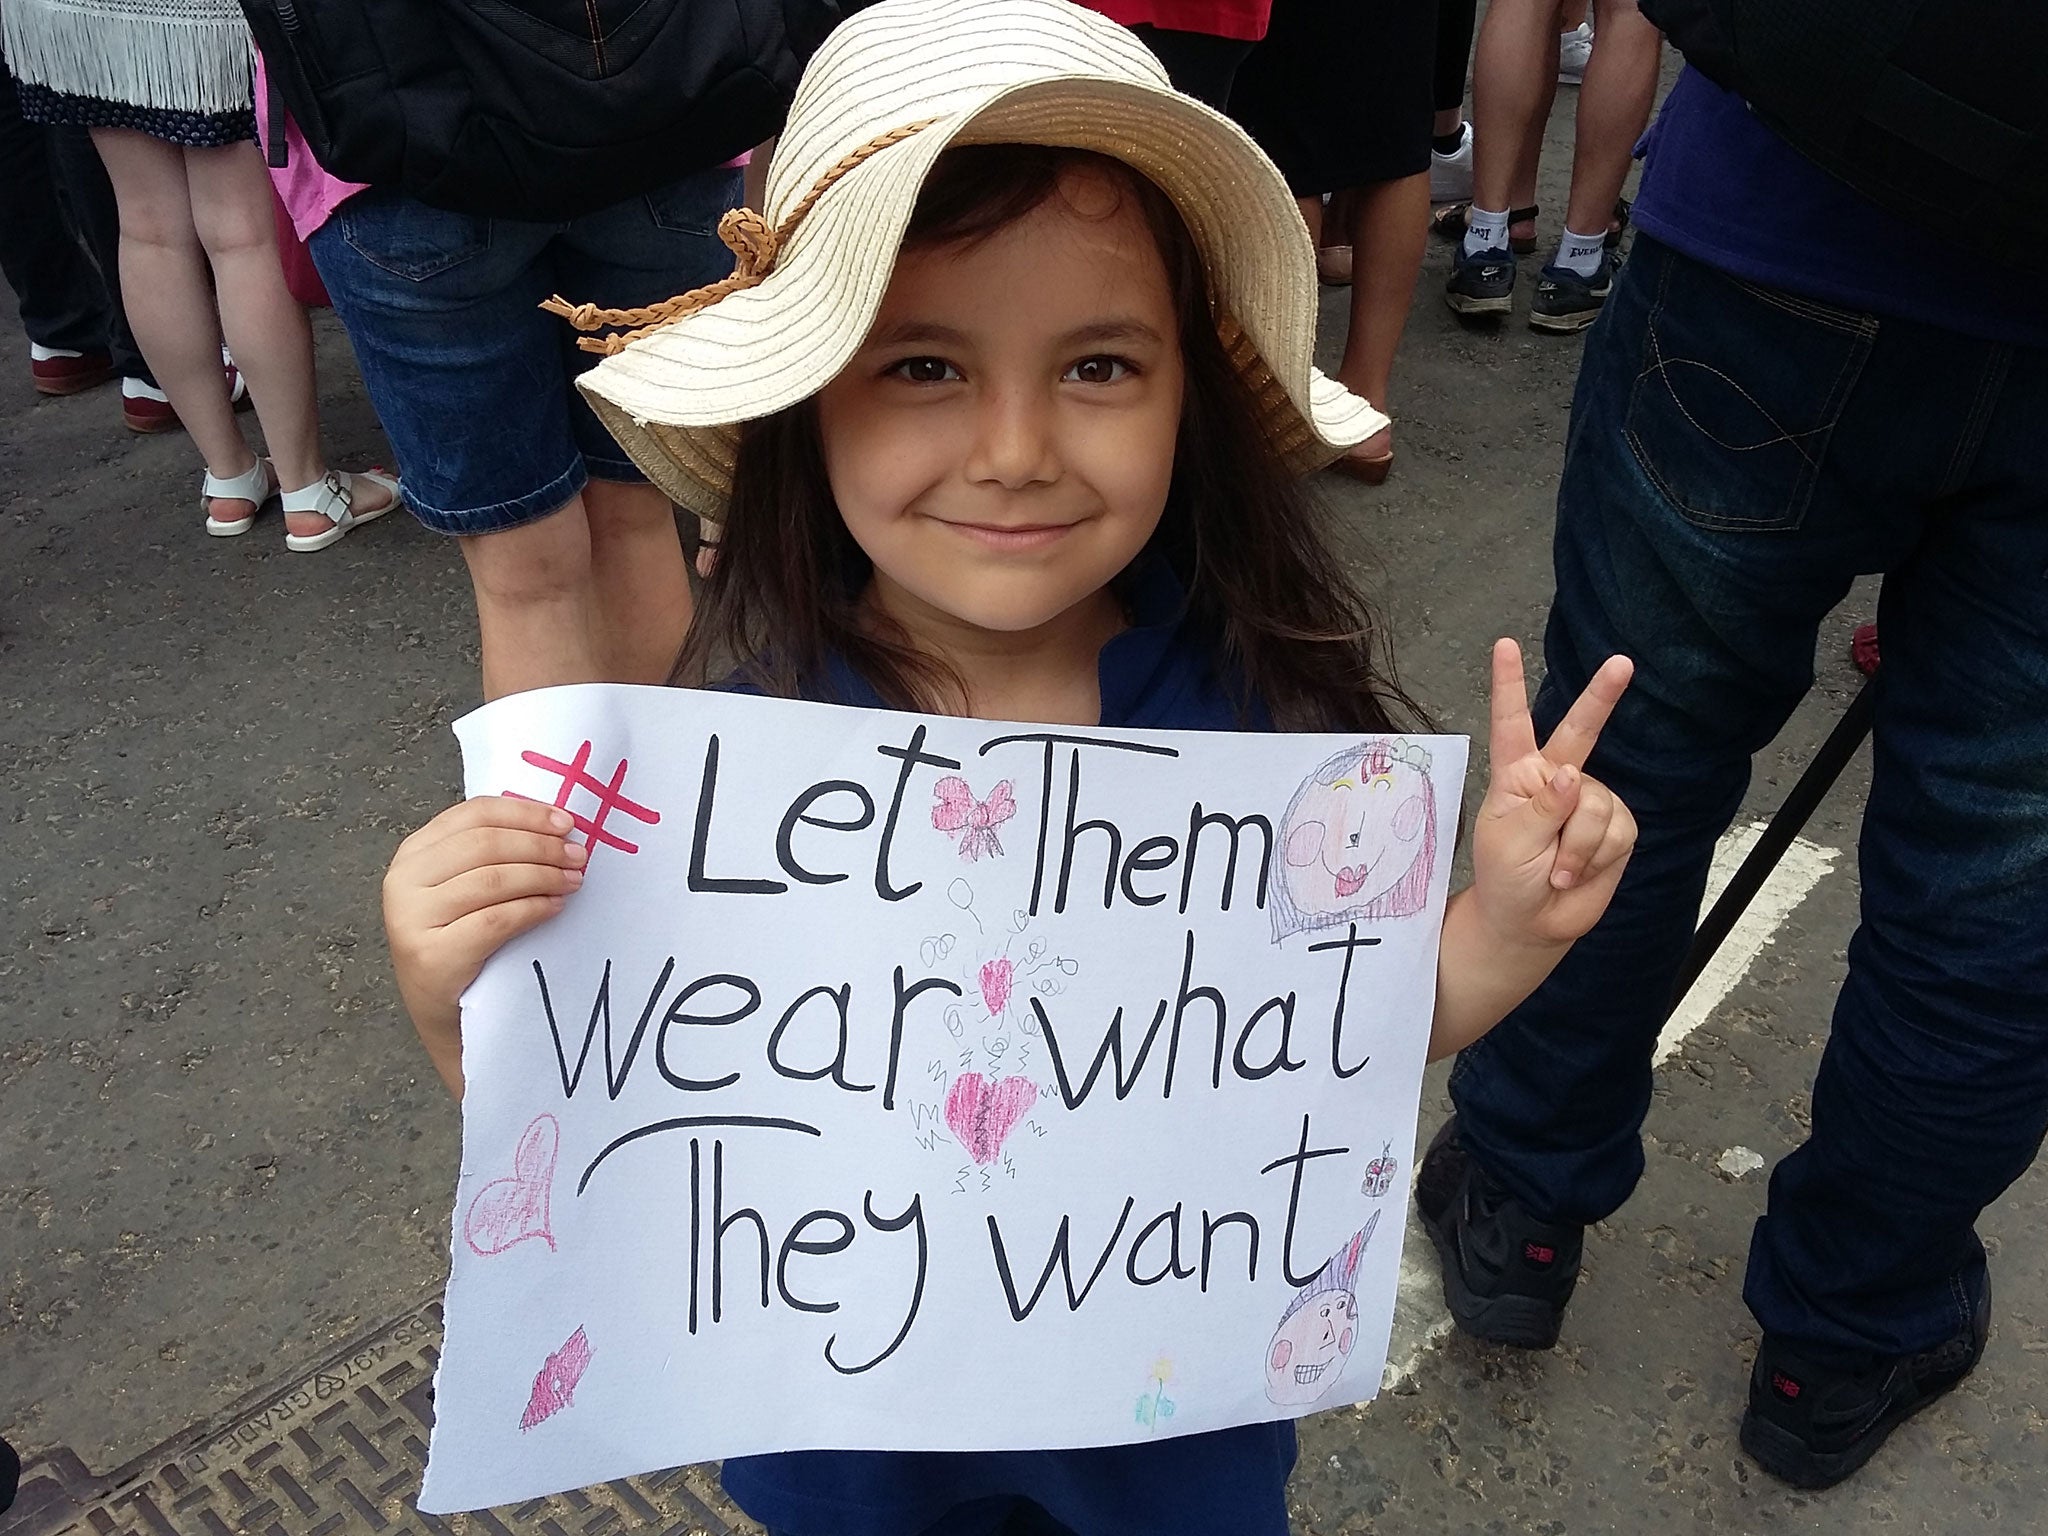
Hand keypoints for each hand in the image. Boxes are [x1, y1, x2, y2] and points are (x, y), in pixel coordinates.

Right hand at [382, 796, 588, 1091]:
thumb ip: (494, 853)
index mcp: (414, 853)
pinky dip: (533, 909)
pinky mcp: (431, 955)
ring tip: (574, 880)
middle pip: (486, 844)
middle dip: (541, 846)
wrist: (443, 1008)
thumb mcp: (466, 887)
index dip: (524, 813)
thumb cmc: (464, 938)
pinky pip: (495, 920)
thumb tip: (559, 824)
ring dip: (543, 875)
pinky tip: (555, 907)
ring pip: (492, 879)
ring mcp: (411, 919)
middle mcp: (403, 881)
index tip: (566, 822)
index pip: (473, 814)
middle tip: (579, 855)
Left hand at [1469, 638, 1637, 950]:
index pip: (1512, 723)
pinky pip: (1615, 832)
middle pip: (1581, 731)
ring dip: (1576, 846)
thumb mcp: (1508, 841)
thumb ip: (1540, 808)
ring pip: (1595, 805)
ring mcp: (1589, 800)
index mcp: (1516, 775)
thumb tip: (1573, 775)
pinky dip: (1595, 857)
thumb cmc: (1506, 878)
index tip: (1504, 646)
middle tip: (1621, 663)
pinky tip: (1579, 873)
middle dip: (1602, 696)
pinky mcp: (1617, 827)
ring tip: (1557, 870)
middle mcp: (1556, 779)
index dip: (1509, 685)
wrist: (1532, 923)